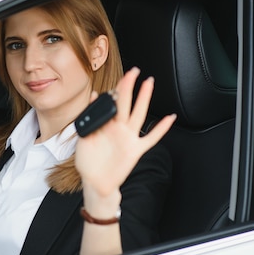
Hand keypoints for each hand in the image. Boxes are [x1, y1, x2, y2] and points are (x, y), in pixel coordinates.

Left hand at [75, 67, 175, 206]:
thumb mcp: (83, 137)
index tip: (112, 83)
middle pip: (125, 103)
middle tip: (134, 71)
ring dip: (144, 99)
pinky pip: (151, 138)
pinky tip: (170, 117)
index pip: (110, 104)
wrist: (95, 183)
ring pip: (138, 114)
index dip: (111, 92)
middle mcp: (118, 129)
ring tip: (149, 82)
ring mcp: (128, 138)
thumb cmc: (88, 162)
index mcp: (105, 125)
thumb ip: (88, 119)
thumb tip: (93, 99)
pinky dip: (161, 128)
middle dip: (129, 86)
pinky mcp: (135, 150)